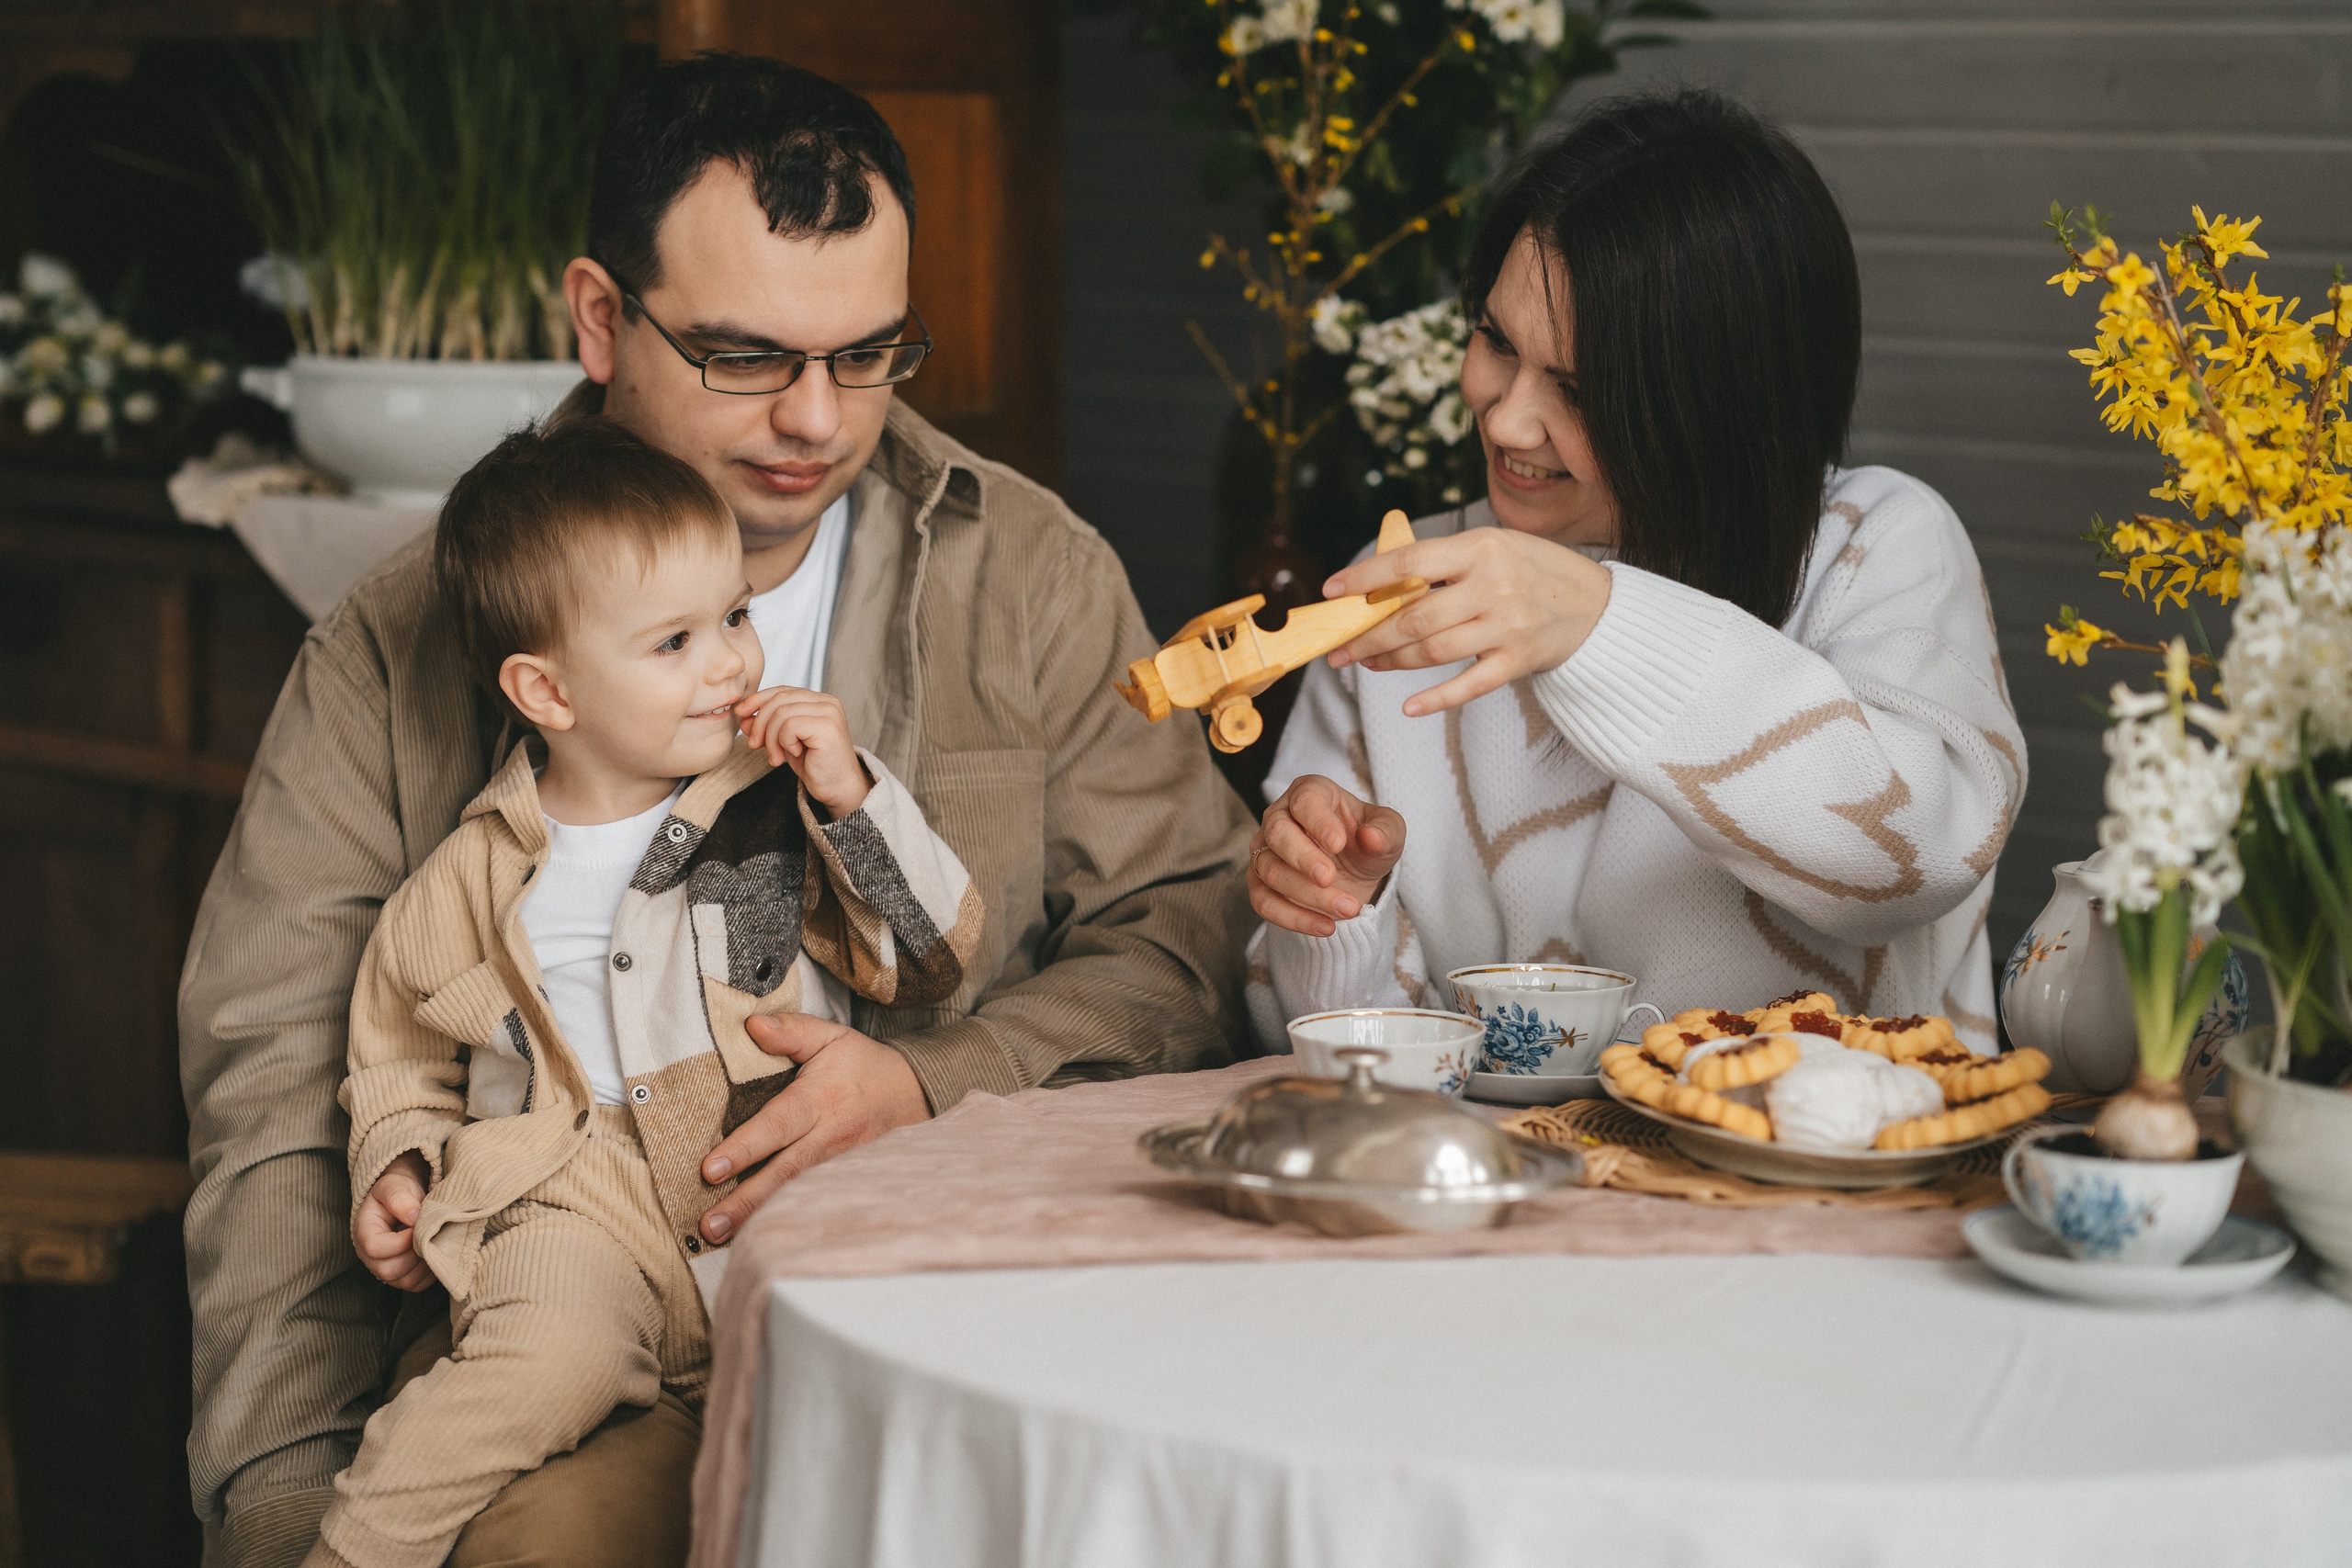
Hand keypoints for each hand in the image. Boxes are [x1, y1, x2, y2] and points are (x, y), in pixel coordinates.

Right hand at [354, 1151, 435, 1291]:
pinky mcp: (402, 1277)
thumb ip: (399, 1198)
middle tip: (427, 1234)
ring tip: (432, 1240)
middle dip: (414, 1253)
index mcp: (364, 1233)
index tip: (417, 1224)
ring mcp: (385, 1270)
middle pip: (388, 1270)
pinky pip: (417, 1285)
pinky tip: (434, 1250)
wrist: (405, 1200)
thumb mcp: (394, 1185)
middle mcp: (370, 1257)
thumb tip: (414, 1217)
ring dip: (425, 1262)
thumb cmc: (397, 1191)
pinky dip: (430, 1271)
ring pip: (405, 1281)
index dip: (401, 1240)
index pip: (375, 1248)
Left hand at [695, 1016, 929, 1242]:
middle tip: (708, 1224)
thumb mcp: (832, 1038)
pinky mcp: (847, 1182)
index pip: (777, 1125)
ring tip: (720, 1237)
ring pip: (796, 1195)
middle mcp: (830, 1137)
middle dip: (745, 1201)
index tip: (710, 1169)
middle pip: (783, 1173)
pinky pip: (813, 1203)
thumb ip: (792, 1031)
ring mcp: (841, 1165)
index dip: (745, 1148)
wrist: (916, 1094)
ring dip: (759, 1218)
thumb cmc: (864, 1066)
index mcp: (820, 1099)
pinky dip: (786, 1221)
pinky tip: (759, 1238)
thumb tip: (752, 1025)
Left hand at [734, 687, 870, 816]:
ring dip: (770, 738)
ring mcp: (829, 712)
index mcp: (819, 701)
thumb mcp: (784, 743)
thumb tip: (743, 715)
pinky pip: (789, 725)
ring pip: (781, 713)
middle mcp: (827, 701)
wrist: (839, 789)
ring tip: (776, 757)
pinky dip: (784, 742)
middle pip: (779, 699)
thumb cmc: (816, 766)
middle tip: (755, 745)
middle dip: (760, 723)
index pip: (782, 690)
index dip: (758, 699)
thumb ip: (767, 727)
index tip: (740, 714)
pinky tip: (794, 754)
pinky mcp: (827, 726)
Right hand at [1250, 774, 1406, 937]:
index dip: (1318, 822)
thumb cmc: (1369, 842)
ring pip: (1271, 872)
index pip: (1305, 801)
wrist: (1356, 874)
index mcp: (1310, 793)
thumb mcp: (1390, 832)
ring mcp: (1265, 851)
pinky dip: (1294, 918)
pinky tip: (1327, 927)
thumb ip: (1385, 830)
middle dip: (1303, 858)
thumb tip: (1371, 837)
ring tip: (1348, 908)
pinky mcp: (1261, 884)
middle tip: (1329, 878)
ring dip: (1308, 895)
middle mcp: (1279, 817)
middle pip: (1277, 833)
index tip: (1338, 843)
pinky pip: (1264, 902)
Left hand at [1322, 526, 1612, 715]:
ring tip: (1366, 663)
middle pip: (1413, 616)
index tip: (1331, 591)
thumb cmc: (1533, 570)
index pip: (1409, 563)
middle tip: (1338, 649)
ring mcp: (1506, 626)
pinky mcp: (1518, 660)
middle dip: (1367, 636)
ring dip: (1391, 661)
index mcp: (1480, 548)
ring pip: (1432, 650)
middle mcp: (1492, 586)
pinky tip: (1409, 707)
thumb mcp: (1493, 546)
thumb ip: (1443, 561)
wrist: (1598, 605)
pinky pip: (1469, 685)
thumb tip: (1379, 582)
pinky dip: (1436, 698)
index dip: (1365, 578)